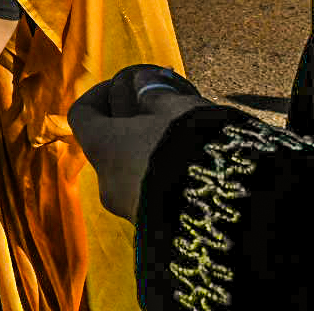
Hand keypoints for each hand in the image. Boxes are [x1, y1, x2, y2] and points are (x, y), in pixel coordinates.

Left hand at [69, 65, 209, 220]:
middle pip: (109, 144)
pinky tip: (197, 167)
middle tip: (165, 111)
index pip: (82, 115)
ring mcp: (132, 212)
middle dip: (133, 123)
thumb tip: (141, 82)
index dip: (100, 94)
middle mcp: (109, 184)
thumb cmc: (194, 149)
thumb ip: (155, 93)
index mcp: (104, 149)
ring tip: (189, 138)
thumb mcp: (178, 109)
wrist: (230, 216)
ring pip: (133, 171)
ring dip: (152, 151)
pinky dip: (165, 177)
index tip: (127, 84)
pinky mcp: (158, 232)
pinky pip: (154, 195)